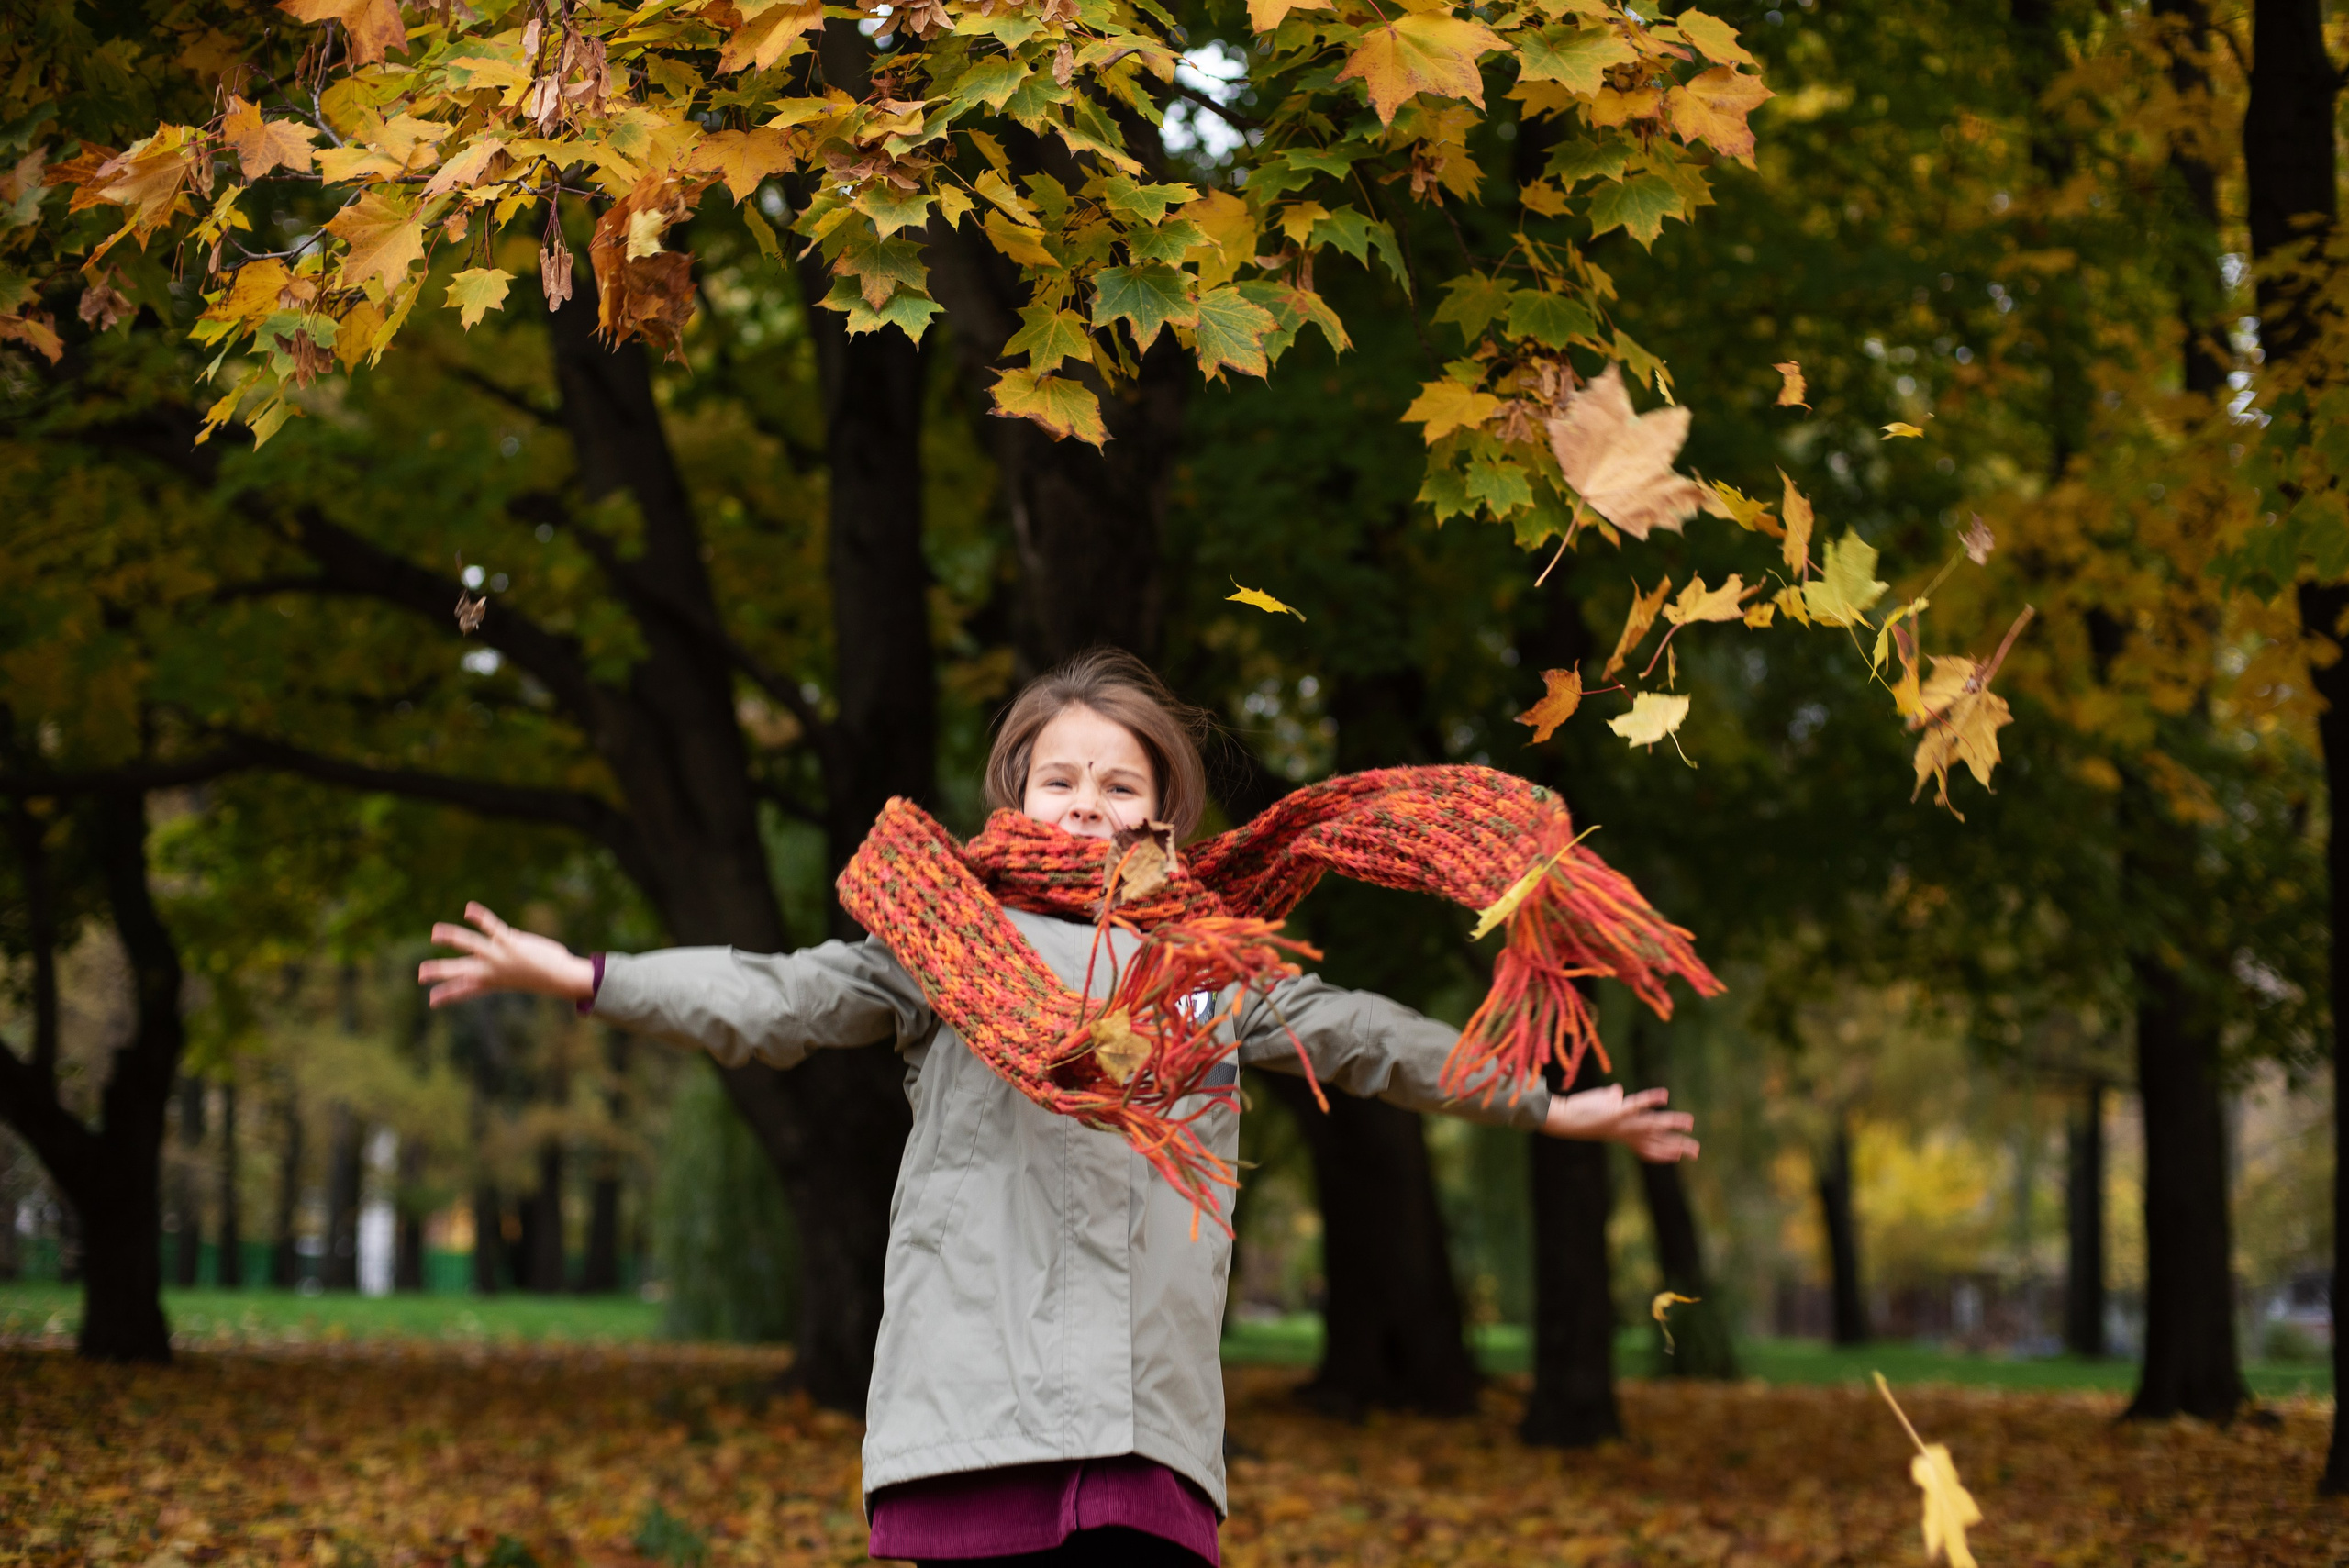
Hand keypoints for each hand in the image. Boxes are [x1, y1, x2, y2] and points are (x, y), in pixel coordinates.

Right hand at [417, 902, 596, 1007]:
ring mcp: (499, 956)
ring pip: (470, 945)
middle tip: (420, 975)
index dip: (447, 995)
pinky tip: (469, 908)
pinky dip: (480, 917)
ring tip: (436, 931)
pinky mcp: (510, 943)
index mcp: (491, 982)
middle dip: (439, 972)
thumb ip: (504, 963)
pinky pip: (492, 927)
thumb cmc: (542, 976)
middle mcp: (491, 970)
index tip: (432, 1002)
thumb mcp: (517, 975)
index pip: (464, 991)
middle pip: (459, 971)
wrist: (560, 978)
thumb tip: (503, 944)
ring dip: (452, 937)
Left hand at [1542, 1083, 1698, 1162]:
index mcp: (1623, 1134)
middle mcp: (1624, 1132)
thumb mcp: (1600, 1105)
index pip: (1648, 1146)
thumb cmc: (1578, 1112)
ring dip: (1671, 1123)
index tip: (1680, 1156)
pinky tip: (1665, 1095)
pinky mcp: (1614, 1112)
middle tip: (1697, 1151)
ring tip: (1689, 1121)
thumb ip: (1612, 1099)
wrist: (1560, 1119)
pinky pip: (1635, 1105)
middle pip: (1656, 1141)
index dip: (1664, 1152)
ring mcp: (1621, 1123)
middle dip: (1677, 1146)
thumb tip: (1619, 1090)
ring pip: (1651, 1125)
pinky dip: (1650, 1100)